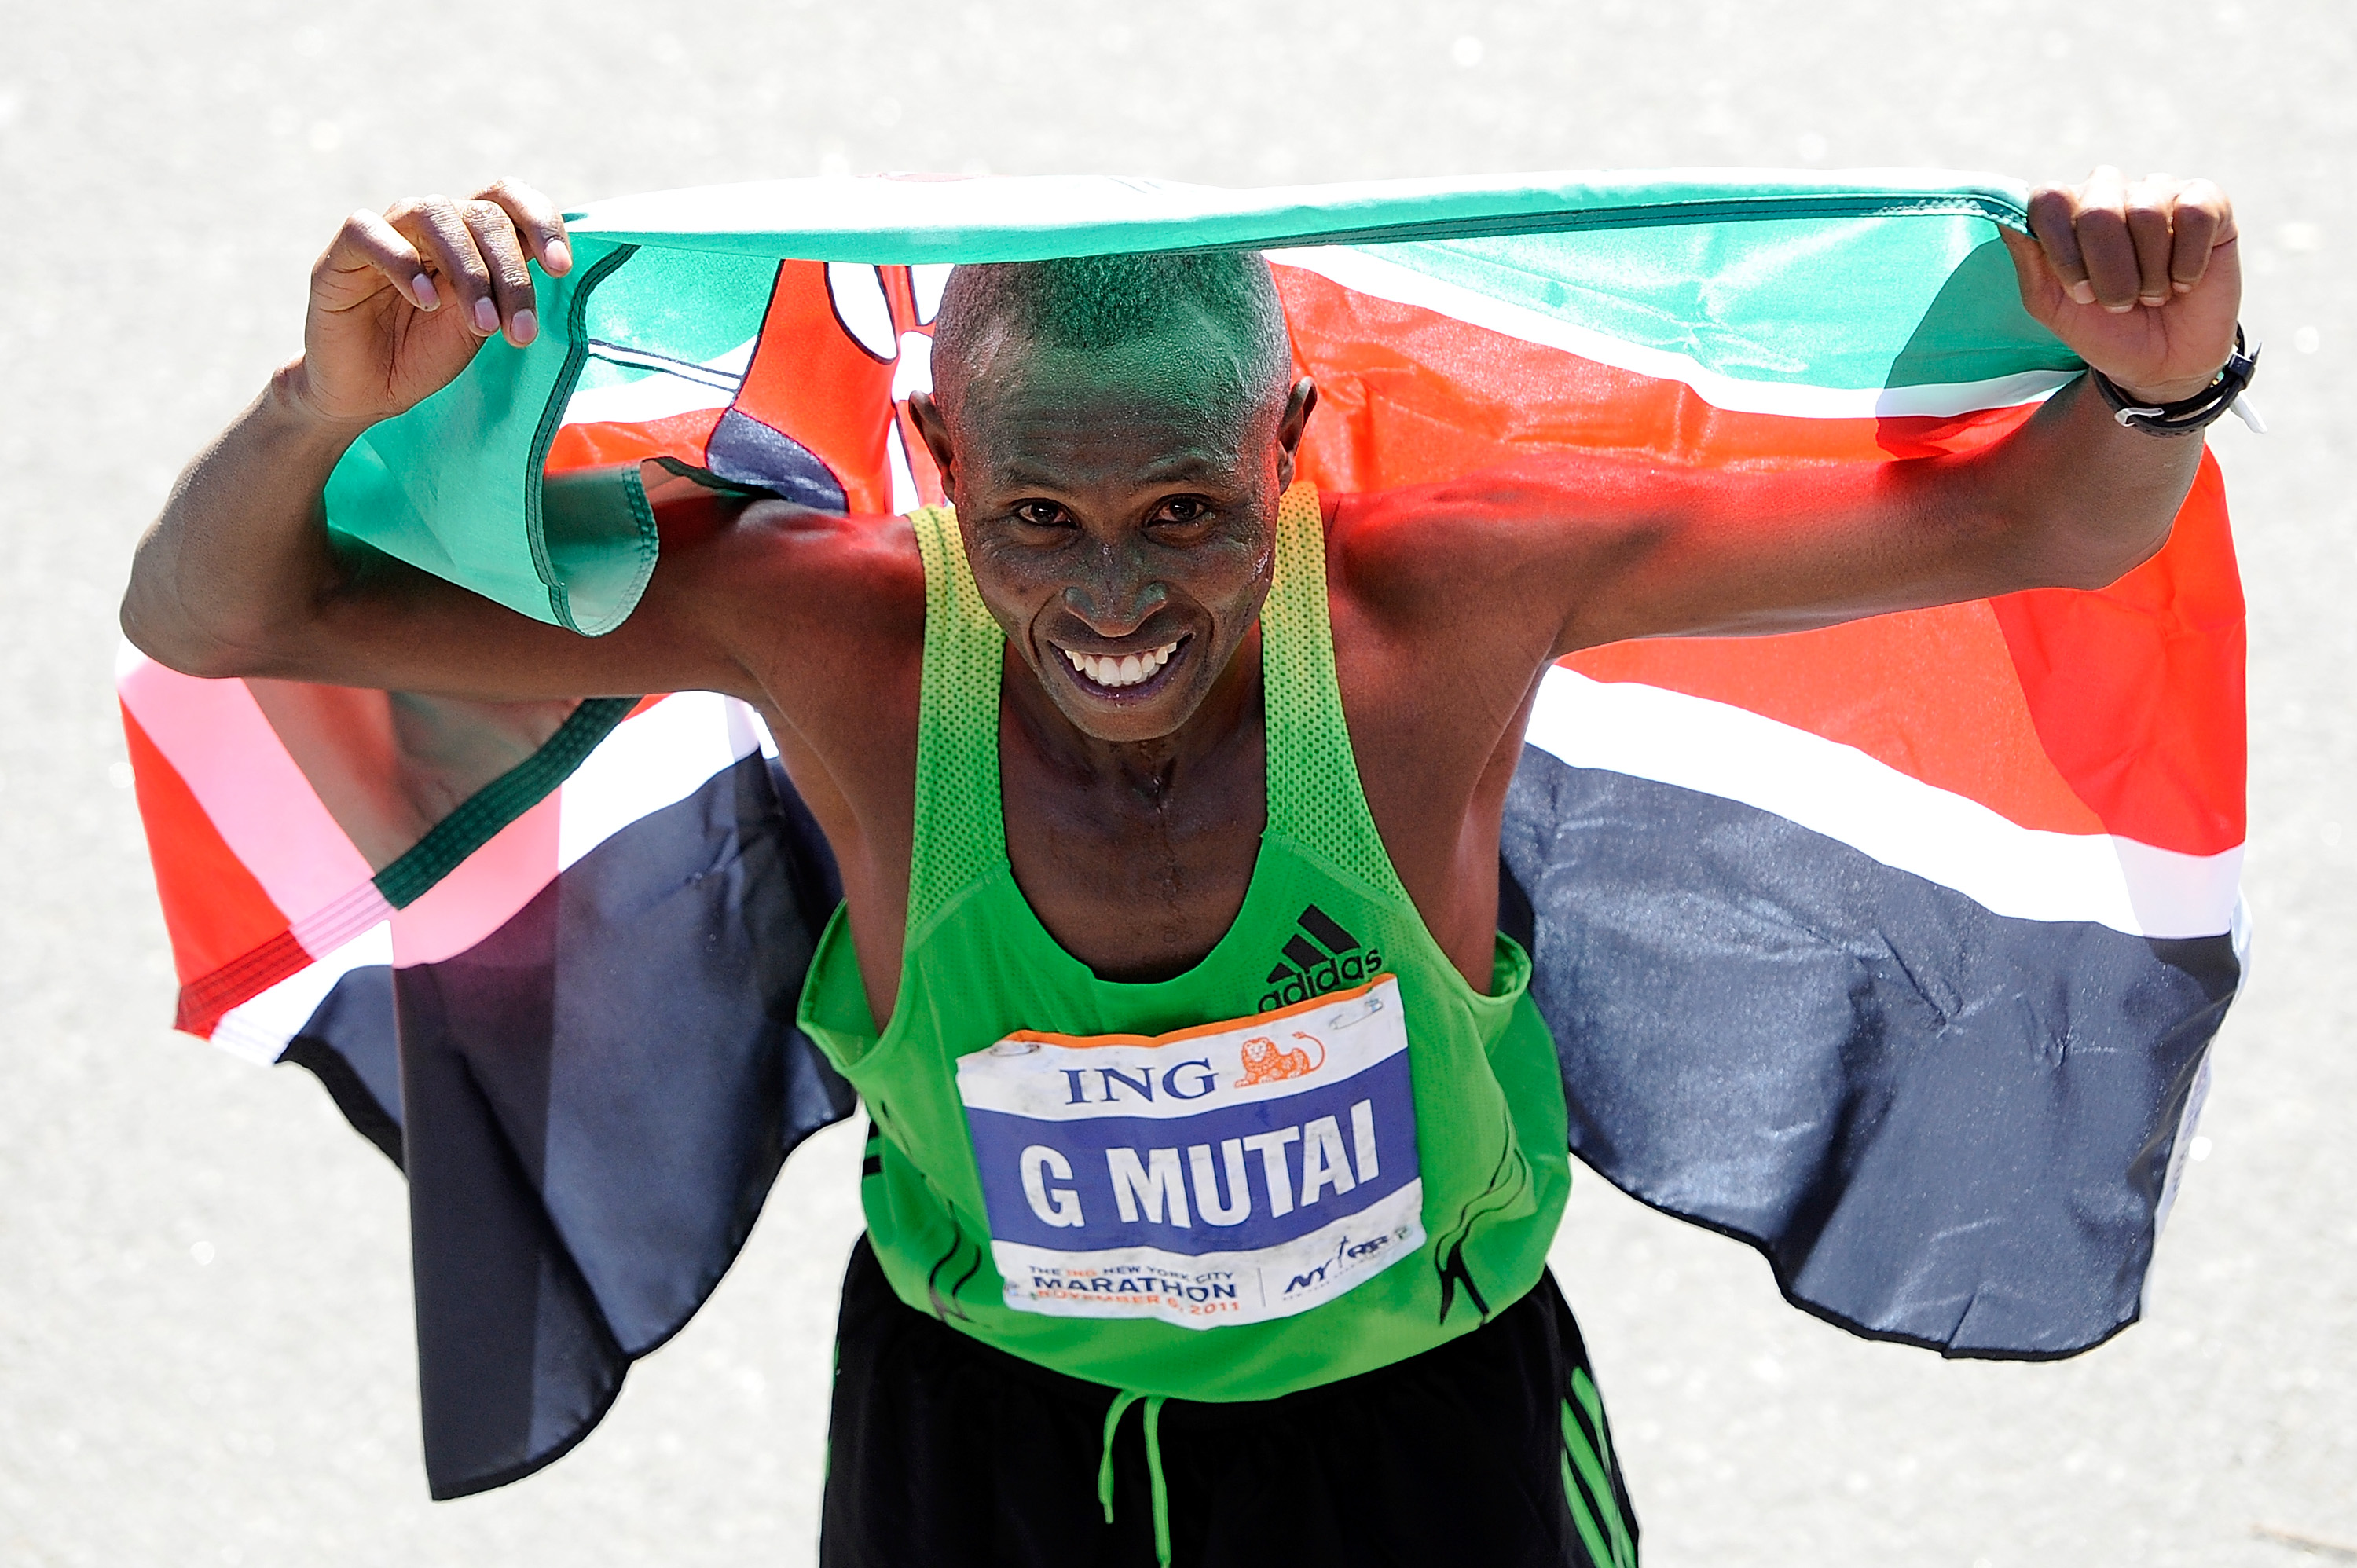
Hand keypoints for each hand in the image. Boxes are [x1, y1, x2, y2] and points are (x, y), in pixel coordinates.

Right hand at [286, 179, 571, 431]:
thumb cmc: (424, 354)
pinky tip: (426, 301)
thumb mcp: (482, 323)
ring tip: (481, 326)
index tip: (561, 267)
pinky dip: (403, 262)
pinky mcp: (343, 254)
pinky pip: (370, 232)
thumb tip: (556, 261)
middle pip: (482, 215)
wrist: (364, 393)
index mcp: (469, 235)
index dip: (539, 220)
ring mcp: (387, 232)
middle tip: (520, 332)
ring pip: (434, 213)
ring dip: (469, 271)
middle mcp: (430, 223)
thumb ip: (509, 288)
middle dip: (510, 274)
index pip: (506, 197)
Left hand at [2000, 168, 2239, 404]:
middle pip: (2098, 209)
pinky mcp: (2209, 202)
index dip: (2063, 249)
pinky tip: (2184, 281)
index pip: (2050, 198)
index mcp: (2067, 210)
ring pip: (2147, 211)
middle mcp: (2110, 191)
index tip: (2079, 293)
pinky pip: (2195, 214)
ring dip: (2149, 273)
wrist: (2161, 362)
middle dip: (2108, 272)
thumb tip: (2005, 210)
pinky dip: (2187, 262)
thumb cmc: (2101, 328)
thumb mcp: (2051, 303)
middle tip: (2120, 302)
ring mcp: (2159, 192)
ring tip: (2152, 294)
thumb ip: (2028, 258)